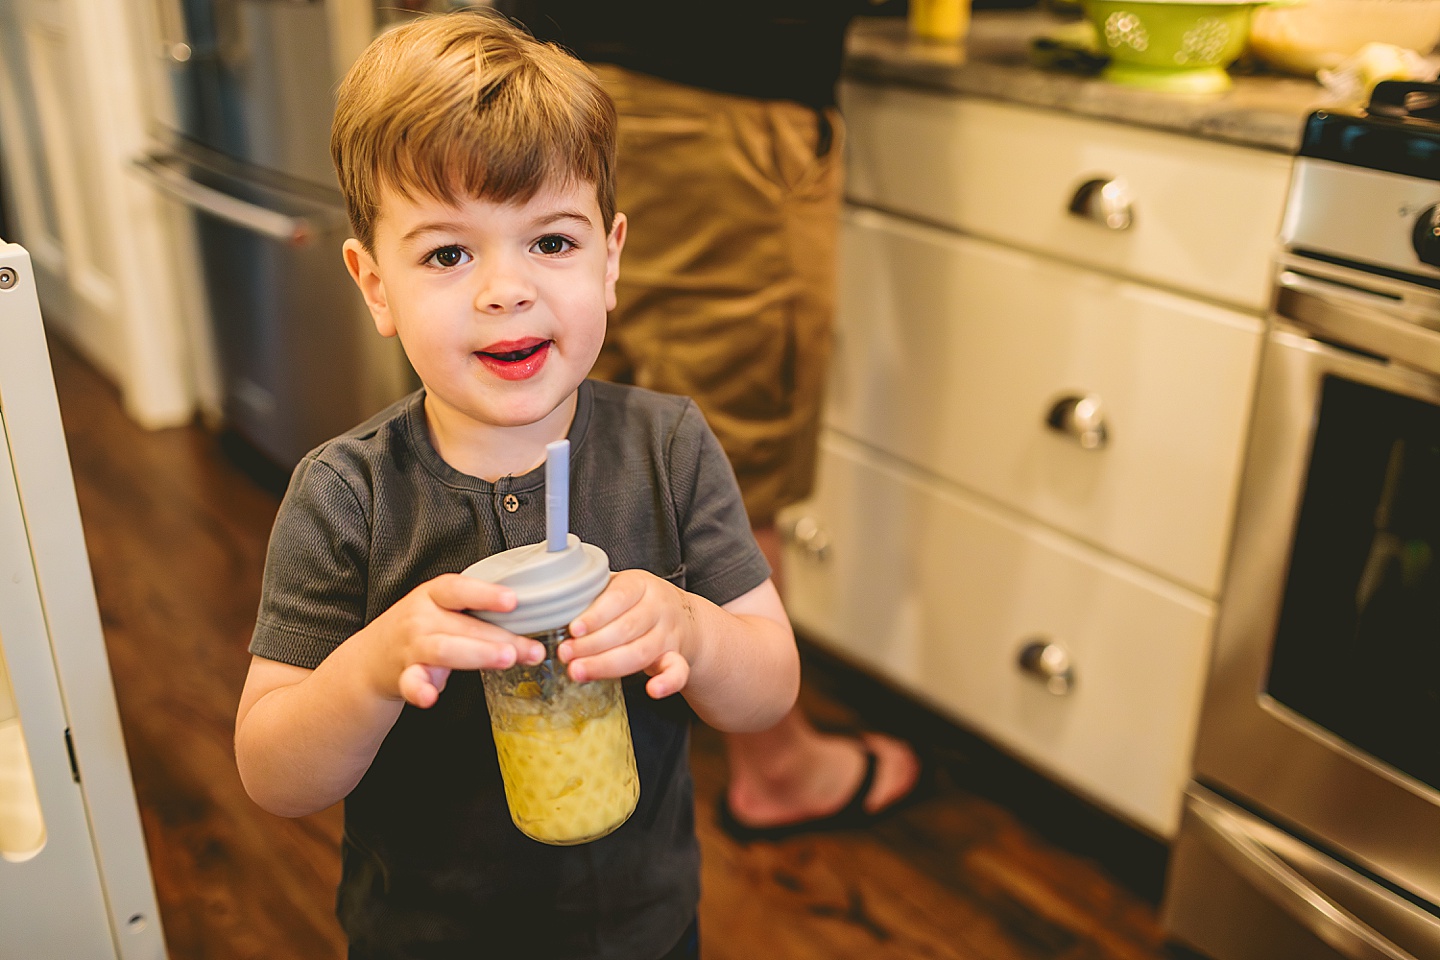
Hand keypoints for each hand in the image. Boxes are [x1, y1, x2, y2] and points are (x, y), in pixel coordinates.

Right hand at [361, 573, 539, 708]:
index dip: (485, 594)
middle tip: (531, 649)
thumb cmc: (421, 629)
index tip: (513, 600)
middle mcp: (421, 618)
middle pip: (464, 626)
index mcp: (433, 595)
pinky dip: (420, 690)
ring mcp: (411, 648)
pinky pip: (412, 682)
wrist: (370, 659)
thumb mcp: (443, 610)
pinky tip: (431, 697)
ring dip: (477, 654)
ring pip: (445, 650)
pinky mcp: (403, 676)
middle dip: (501, 638)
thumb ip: (478, 615)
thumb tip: (531, 624)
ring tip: (506, 659)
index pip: (459, 589)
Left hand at [561, 570, 692, 699]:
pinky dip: (667, 682)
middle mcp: (658, 608)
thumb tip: (548, 608)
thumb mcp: (617, 588)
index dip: (595, 615)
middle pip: (626, 628)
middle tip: (565, 655)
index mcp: (640, 585)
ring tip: (578, 672)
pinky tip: (652, 690)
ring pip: (641, 652)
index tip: (573, 629)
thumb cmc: (636, 603)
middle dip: (592, 645)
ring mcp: (669, 635)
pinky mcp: (677, 658)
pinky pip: (678, 671)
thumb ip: (591, 596)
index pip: (618, 597)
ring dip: (607, 665)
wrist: (682, 618)